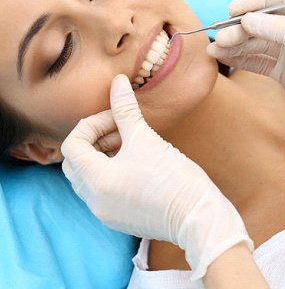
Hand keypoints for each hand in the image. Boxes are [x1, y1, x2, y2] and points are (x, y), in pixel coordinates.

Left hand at [61, 75, 251, 281]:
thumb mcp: (146, 139)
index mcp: (96, 181)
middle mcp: (94, 201)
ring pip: (89, 176)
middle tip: (120, 129)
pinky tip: (134, 163)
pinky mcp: (118, 217)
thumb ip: (126, 108)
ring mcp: (105, 212)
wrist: (199, 217)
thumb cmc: (174, 178)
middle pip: (76, 162)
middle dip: (95, 139)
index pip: (72, 145)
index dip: (92, 124)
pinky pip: (102, 190)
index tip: (116, 118)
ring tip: (130, 143)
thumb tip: (118, 81)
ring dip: (103, 155)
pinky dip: (110, 172)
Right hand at [207, 0, 284, 208]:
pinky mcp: (282, 73)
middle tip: (220, 38)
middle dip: (240, 29)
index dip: (256, 2)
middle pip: (263, 23)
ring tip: (214, 49)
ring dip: (235, 44)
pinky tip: (224, 57)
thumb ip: (282, 29)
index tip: (234, 11)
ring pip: (256, 43)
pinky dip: (240, 59)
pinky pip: (257, 60)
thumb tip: (248, 19)